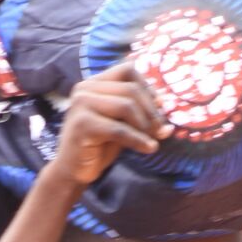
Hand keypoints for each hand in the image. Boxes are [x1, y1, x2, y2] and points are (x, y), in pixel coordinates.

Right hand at [49, 63, 168, 189]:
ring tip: (153, 140)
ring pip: (126, 106)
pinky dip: (138, 140)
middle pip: (130, 89)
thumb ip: (142, 117)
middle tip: (160, 130)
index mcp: (94, 83)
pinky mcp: (82, 125)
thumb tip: (169, 124)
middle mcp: (85, 89)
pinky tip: (149, 149)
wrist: (73, 171)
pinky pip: (119, 129)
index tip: (160, 108)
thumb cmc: (99, 146)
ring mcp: (81, 105)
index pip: (128, 71)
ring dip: (146, 126)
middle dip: (151, 111)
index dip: (148, 88)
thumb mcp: (123, 126)